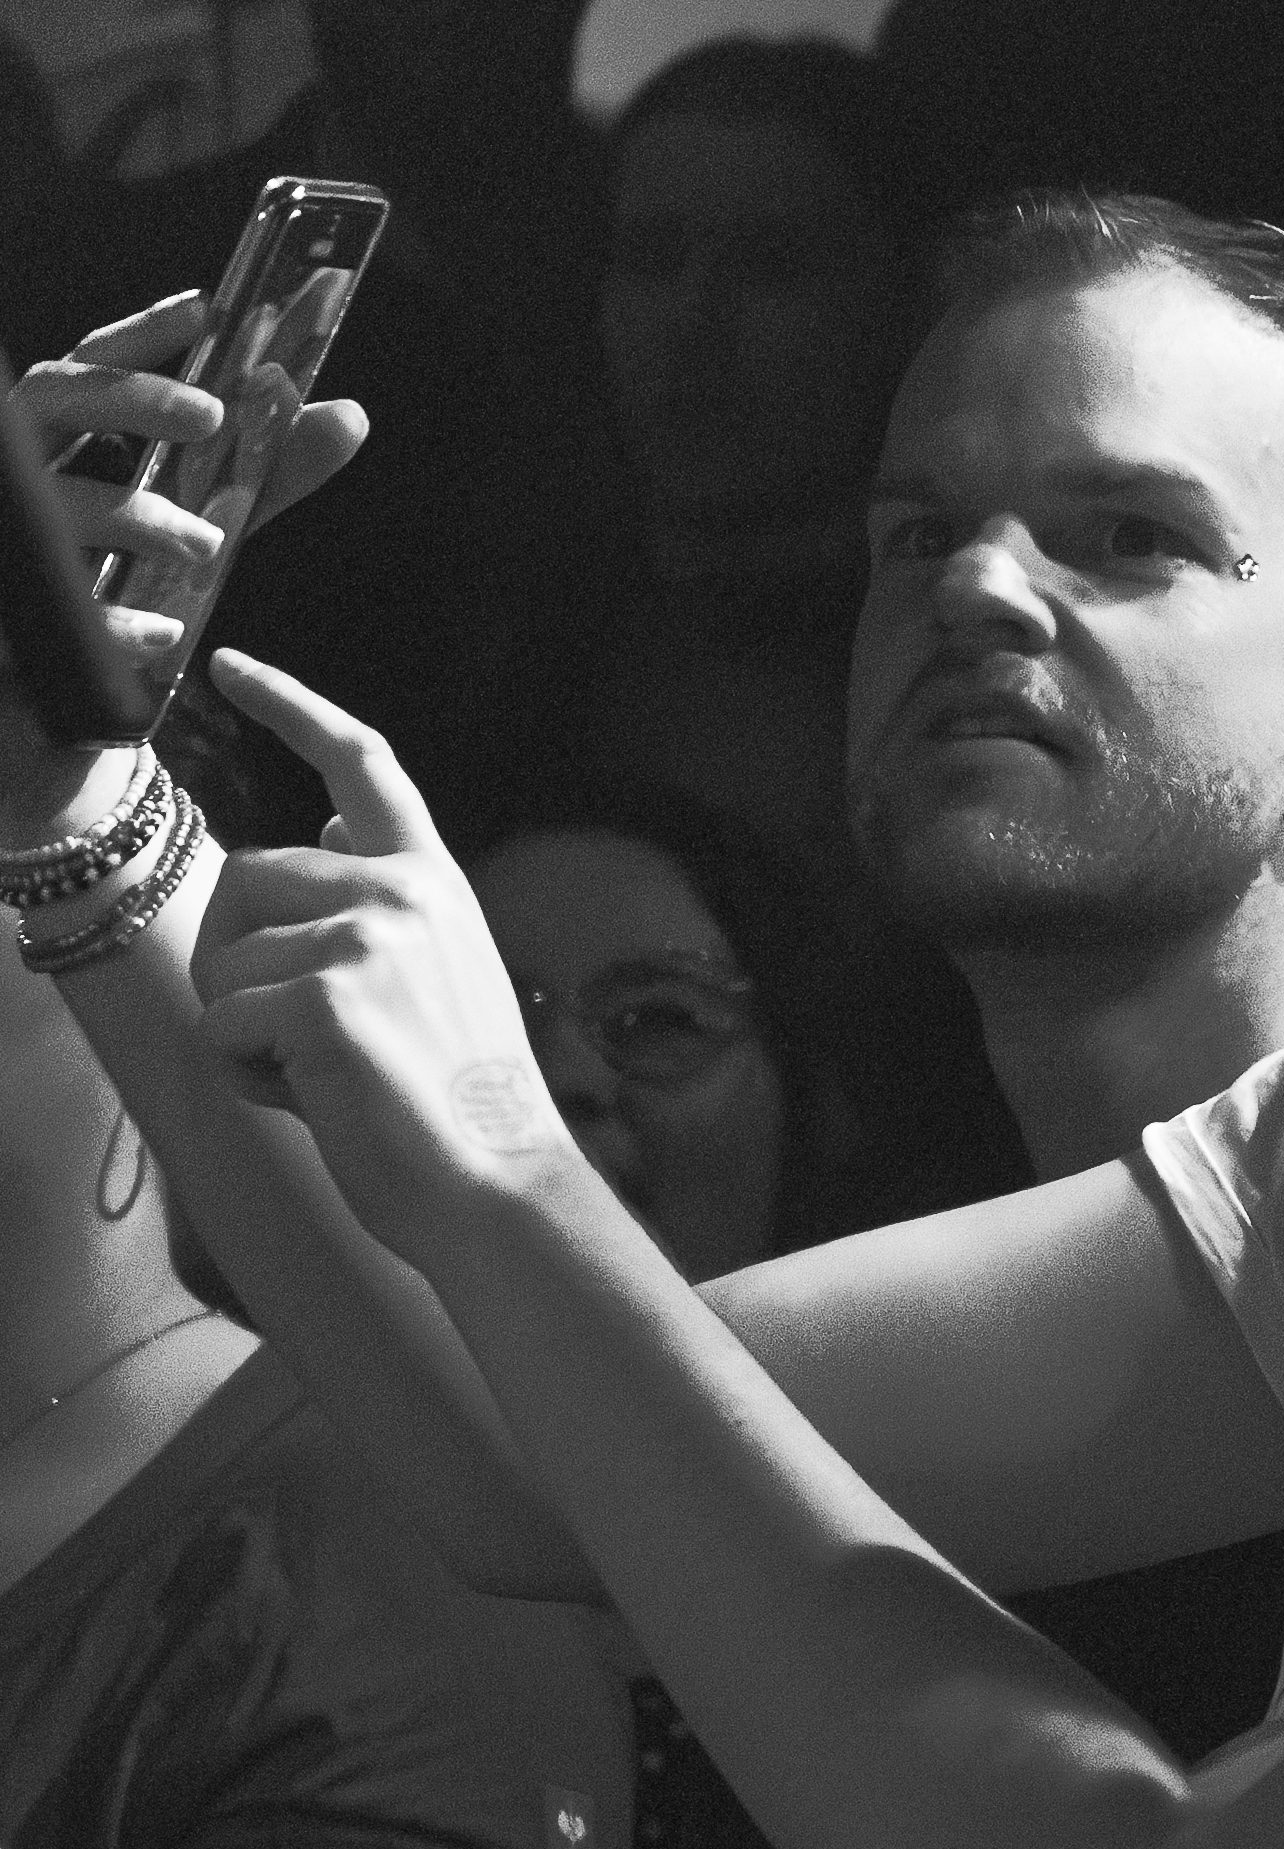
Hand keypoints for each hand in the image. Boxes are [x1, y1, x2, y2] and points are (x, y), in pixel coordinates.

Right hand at [0, 297, 365, 828]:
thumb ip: (264, 472)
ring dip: (135, 514)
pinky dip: (110, 622)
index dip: (139, 332)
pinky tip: (163, 636)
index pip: (86, 362)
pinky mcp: (7, 619)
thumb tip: (348, 414)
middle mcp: (21, 482)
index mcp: (62, 443)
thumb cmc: (126, 590)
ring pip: (48, 503)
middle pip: (47, 400)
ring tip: (206, 543)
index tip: (209, 309)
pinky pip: (49, 611)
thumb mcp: (205, 522)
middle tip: (211, 416)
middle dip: (127, 397)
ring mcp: (9, 550)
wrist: (63, 709)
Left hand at [186, 651, 582, 1263]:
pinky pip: (221, 1023)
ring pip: (220, 957)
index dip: (292, 706)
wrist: (498, 1181)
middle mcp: (403, 893)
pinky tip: (320, 1099)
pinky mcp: (325, 999)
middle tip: (314, 1037)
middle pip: (244, 880)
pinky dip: (248, 1075)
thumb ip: (381, 895)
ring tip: (327, 1073)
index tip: (233, 667)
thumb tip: (331, 816)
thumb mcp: (438, 968)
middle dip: (243, 961)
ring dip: (245, 1025)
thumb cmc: (461, 1098)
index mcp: (432, 883)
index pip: (362, 763)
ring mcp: (366, 940)